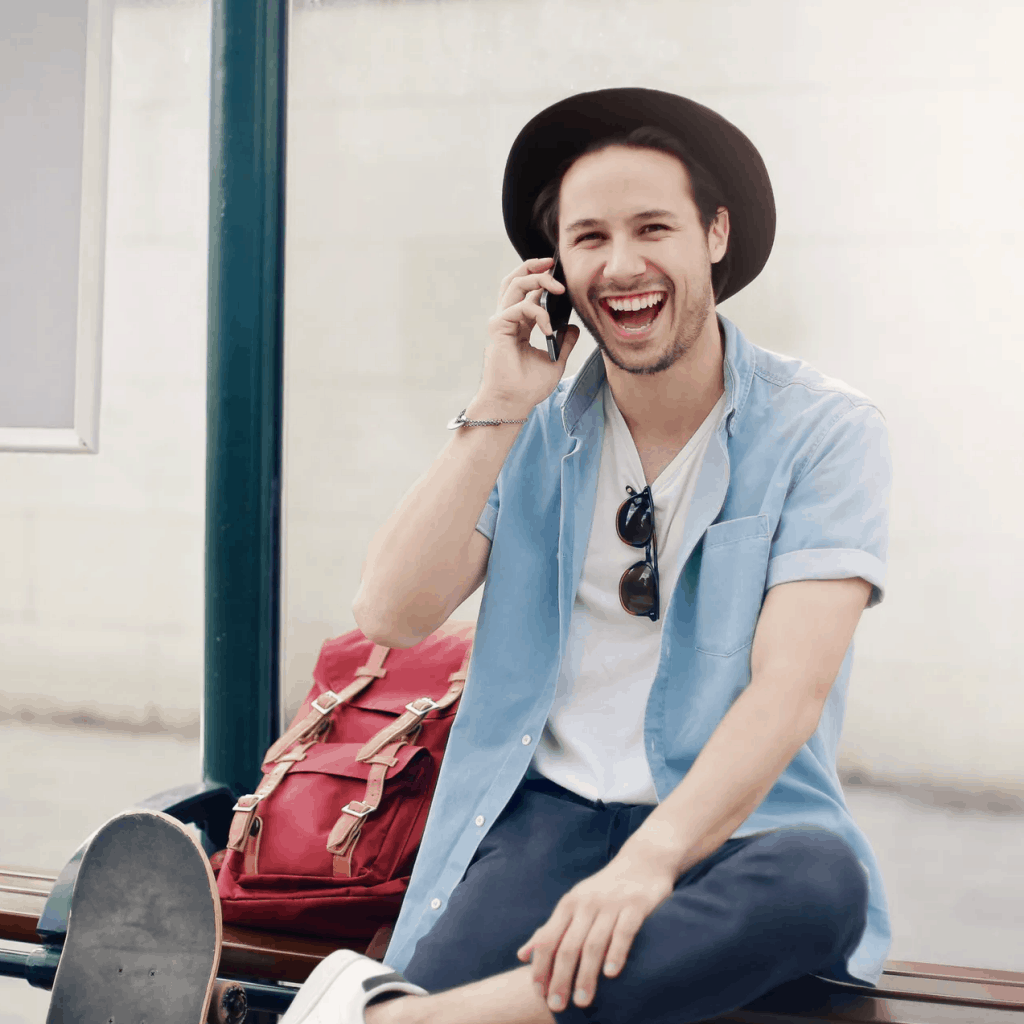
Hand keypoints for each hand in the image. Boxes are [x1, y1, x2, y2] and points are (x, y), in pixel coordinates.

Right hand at [472, 258, 579, 419]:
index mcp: (519, 325)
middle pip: (515, 280)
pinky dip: (536, 313)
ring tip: (557, 287)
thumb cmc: (529, 387)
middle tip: (553, 264)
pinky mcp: (498, 328)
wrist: (513, 403)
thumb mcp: (555, 360)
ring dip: (536, 280)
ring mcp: (501, 322)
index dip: (540, 278)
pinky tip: (548, 328)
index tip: (560, 275)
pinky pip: (518, 308)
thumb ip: (564, 341)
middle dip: (534, 267)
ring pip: (513, 285)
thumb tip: (573, 326)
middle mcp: (508, 320)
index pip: (526, 292)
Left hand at [515, 855, 674, 1011]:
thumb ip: (549, 930)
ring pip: (594, 943)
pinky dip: (616, 953)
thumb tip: (522, 955)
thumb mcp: (573, 904)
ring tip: (582, 1002)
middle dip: (560, 978)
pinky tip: (611, 974)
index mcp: (569, 905)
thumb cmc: (603, 890)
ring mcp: (611, 904)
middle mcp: (587, 904)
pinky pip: (624, 932)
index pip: (548, 939)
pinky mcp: (636, 906)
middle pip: (568, 946)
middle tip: (557, 1006)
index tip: (539, 993)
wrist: (642, 861)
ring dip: (586, 975)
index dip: (541, 966)